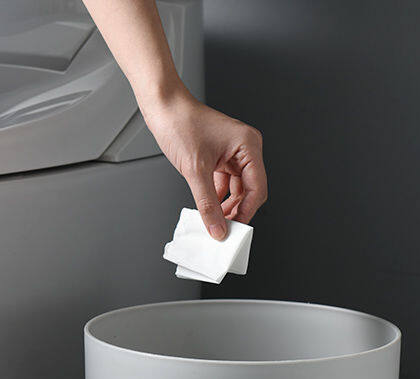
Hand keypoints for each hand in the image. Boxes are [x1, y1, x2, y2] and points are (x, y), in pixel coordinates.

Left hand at [142, 88, 267, 239]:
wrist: (162, 107)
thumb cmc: (181, 123)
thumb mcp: (195, 170)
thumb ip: (208, 204)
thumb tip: (218, 229)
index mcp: (248, 145)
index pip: (257, 189)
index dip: (246, 213)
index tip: (235, 231)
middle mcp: (245, 149)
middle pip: (249, 191)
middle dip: (236, 211)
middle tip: (224, 230)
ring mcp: (232, 153)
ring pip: (236, 190)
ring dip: (226, 207)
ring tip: (214, 222)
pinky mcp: (220, 157)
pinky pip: (224, 184)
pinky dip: (217, 198)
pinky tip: (209, 209)